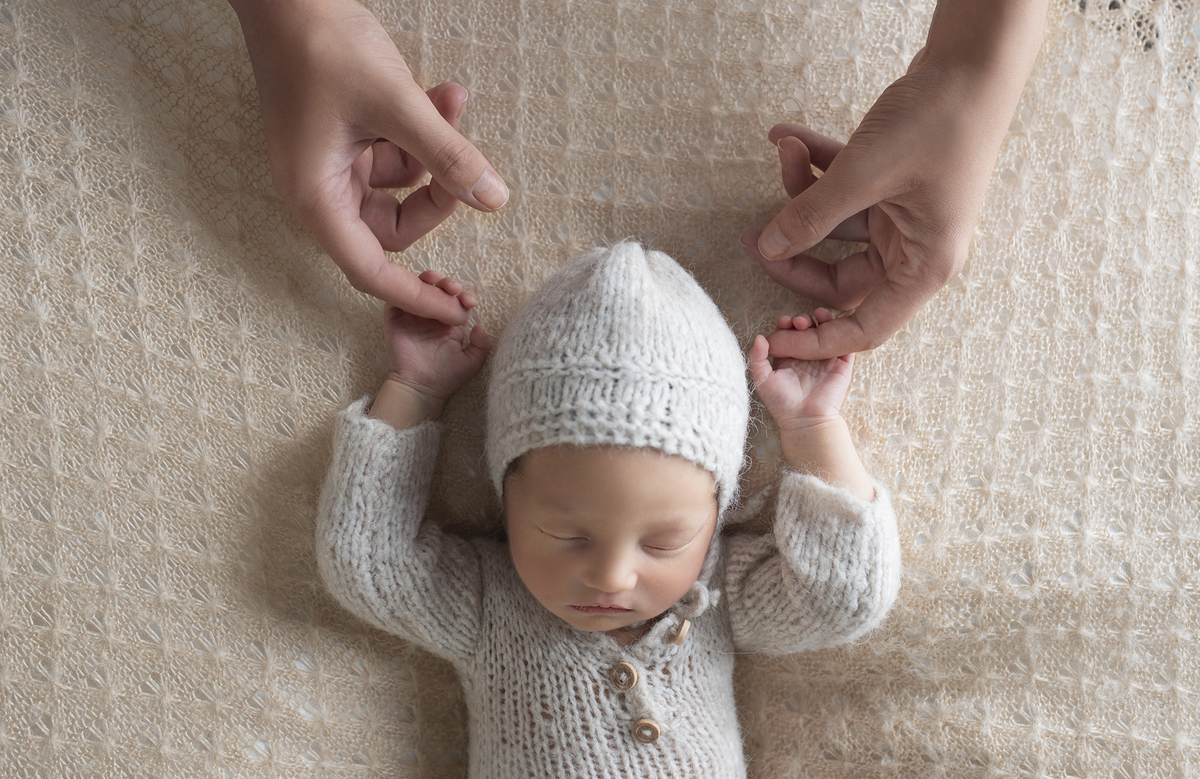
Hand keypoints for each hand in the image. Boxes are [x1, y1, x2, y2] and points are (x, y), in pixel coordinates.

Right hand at [232, 0, 508, 323]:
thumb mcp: (399, 105)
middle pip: (395, 226)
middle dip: (439, 193)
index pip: (372, 271)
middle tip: (468, 158)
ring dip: (434, 151)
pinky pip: (394, 153)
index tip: (458, 311)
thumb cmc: (323, 46)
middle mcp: (321, 190)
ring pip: (401, 186)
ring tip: (453, 100)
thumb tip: (495, 201)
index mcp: (318, 199)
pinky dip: (420, 130)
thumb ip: (449, 157)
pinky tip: (442, 92)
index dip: (416, 296)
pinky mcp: (343, 138)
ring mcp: (331, 163)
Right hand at [383, 272, 491, 408]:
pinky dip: (404, 287)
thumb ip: (482, 345)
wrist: (420, 389)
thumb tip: (480, 325)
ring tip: (436, 280)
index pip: (459, 300)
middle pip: (440, 290)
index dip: (465, 295)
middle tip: (453, 288)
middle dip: (448, 283)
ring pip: (420, 288)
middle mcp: (433, 316)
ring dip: (428, 279)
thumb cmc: (446, 378)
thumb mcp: (472, 363)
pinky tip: (415, 287)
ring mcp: (414, 316)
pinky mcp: (396, 319)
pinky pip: (397, 298)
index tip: (469, 300)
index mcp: (451, 323)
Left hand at [744, 0, 1046, 358]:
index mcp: (923, 266)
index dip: (817, 340)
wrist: (972, 62)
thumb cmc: (937, 122)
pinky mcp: (890, 187)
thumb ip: (811, 215)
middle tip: (752, 234)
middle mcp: (915, 249)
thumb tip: (769, 248)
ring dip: (801, 189)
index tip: (773, 339)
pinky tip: (784, 135)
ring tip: (783, 148)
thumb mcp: (864, 173)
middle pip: (838, 276)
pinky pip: (842, 190)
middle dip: (792, 250)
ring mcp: (901, 217)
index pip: (865, 327)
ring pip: (834, 226)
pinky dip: (815, 166)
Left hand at [748, 309, 853, 429]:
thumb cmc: (781, 403)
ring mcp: (825, 358)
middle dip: (802, 320)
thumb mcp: (762, 379)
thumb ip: (756, 358)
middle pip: (807, 329)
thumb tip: (760, 337)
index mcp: (789, 356)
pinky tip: (831, 322)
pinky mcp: (842, 363)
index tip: (783, 322)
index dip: (786, 324)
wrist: (804, 420)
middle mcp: (807, 355)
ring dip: (821, 319)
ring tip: (814, 317)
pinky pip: (843, 342)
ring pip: (826, 331)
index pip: (788, 333)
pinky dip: (839, 329)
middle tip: (798, 322)